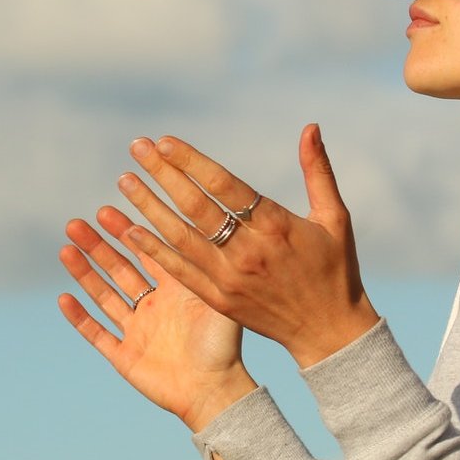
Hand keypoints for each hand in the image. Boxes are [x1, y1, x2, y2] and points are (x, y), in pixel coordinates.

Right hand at [57, 207, 256, 431]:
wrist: (216, 392)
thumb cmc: (224, 346)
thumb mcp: (216, 298)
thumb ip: (203, 266)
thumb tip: (196, 223)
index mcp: (174, 290)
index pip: (145, 252)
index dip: (125, 232)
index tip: (106, 209)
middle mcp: (153, 307)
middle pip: (118, 269)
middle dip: (97, 246)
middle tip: (77, 224)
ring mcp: (137, 331)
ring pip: (103, 296)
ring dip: (84, 273)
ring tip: (66, 249)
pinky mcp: (125, 357)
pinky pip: (97, 334)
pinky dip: (80, 317)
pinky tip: (64, 298)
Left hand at [118, 124, 379, 369]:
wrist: (329, 332)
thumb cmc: (335, 269)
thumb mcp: (334, 217)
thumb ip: (317, 171)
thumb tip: (310, 126)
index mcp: (276, 226)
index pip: (224, 185)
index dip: (191, 161)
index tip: (164, 142)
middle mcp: (248, 251)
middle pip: (195, 206)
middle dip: (163, 174)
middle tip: (136, 148)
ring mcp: (230, 278)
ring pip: (180, 237)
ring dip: (149, 207)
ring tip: (125, 182)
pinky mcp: (219, 300)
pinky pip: (180, 272)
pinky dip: (155, 251)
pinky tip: (132, 231)